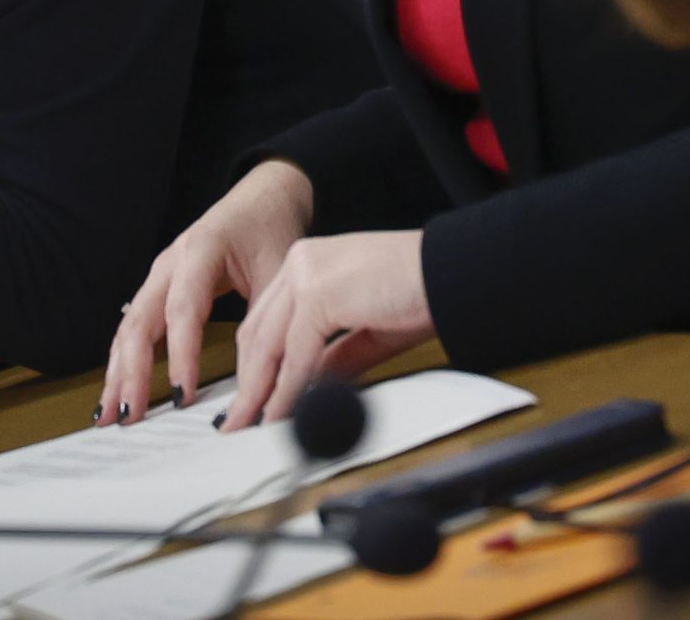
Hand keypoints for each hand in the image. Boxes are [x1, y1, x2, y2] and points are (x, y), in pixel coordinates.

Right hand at [99, 160, 312, 425]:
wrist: (266, 196)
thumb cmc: (271, 228)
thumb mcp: (280, 270)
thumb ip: (268, 322)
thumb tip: (262, 381)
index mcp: (200, 250)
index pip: (183, 309)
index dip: (181, 355)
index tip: (183, 395)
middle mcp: (170, 262)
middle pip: (140, 321)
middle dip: (131, 371)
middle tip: (129, 415)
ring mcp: (160, 275)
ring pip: (129, 327)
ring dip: (117, 372)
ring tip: (108, 415)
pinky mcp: (160, 288)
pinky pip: (136, 327)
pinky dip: (125, 361)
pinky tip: (117, 391)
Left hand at [220, 230, 433, 431]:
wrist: (452, 271)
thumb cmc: (421, 291)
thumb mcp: (365, 329)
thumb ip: (333, 356)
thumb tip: (306, 388)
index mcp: (309, 262)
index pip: (266, 318)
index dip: (255, 363)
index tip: (251, 397)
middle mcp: (301, 261)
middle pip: (257, 331)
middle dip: (247, 382)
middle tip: (237, 420)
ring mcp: (306, 274)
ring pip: (267, 343)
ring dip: (257, 391)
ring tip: (248, 426)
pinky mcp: (318, 293)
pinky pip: (295, 354)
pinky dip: (285, 390)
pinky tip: (278, 415)